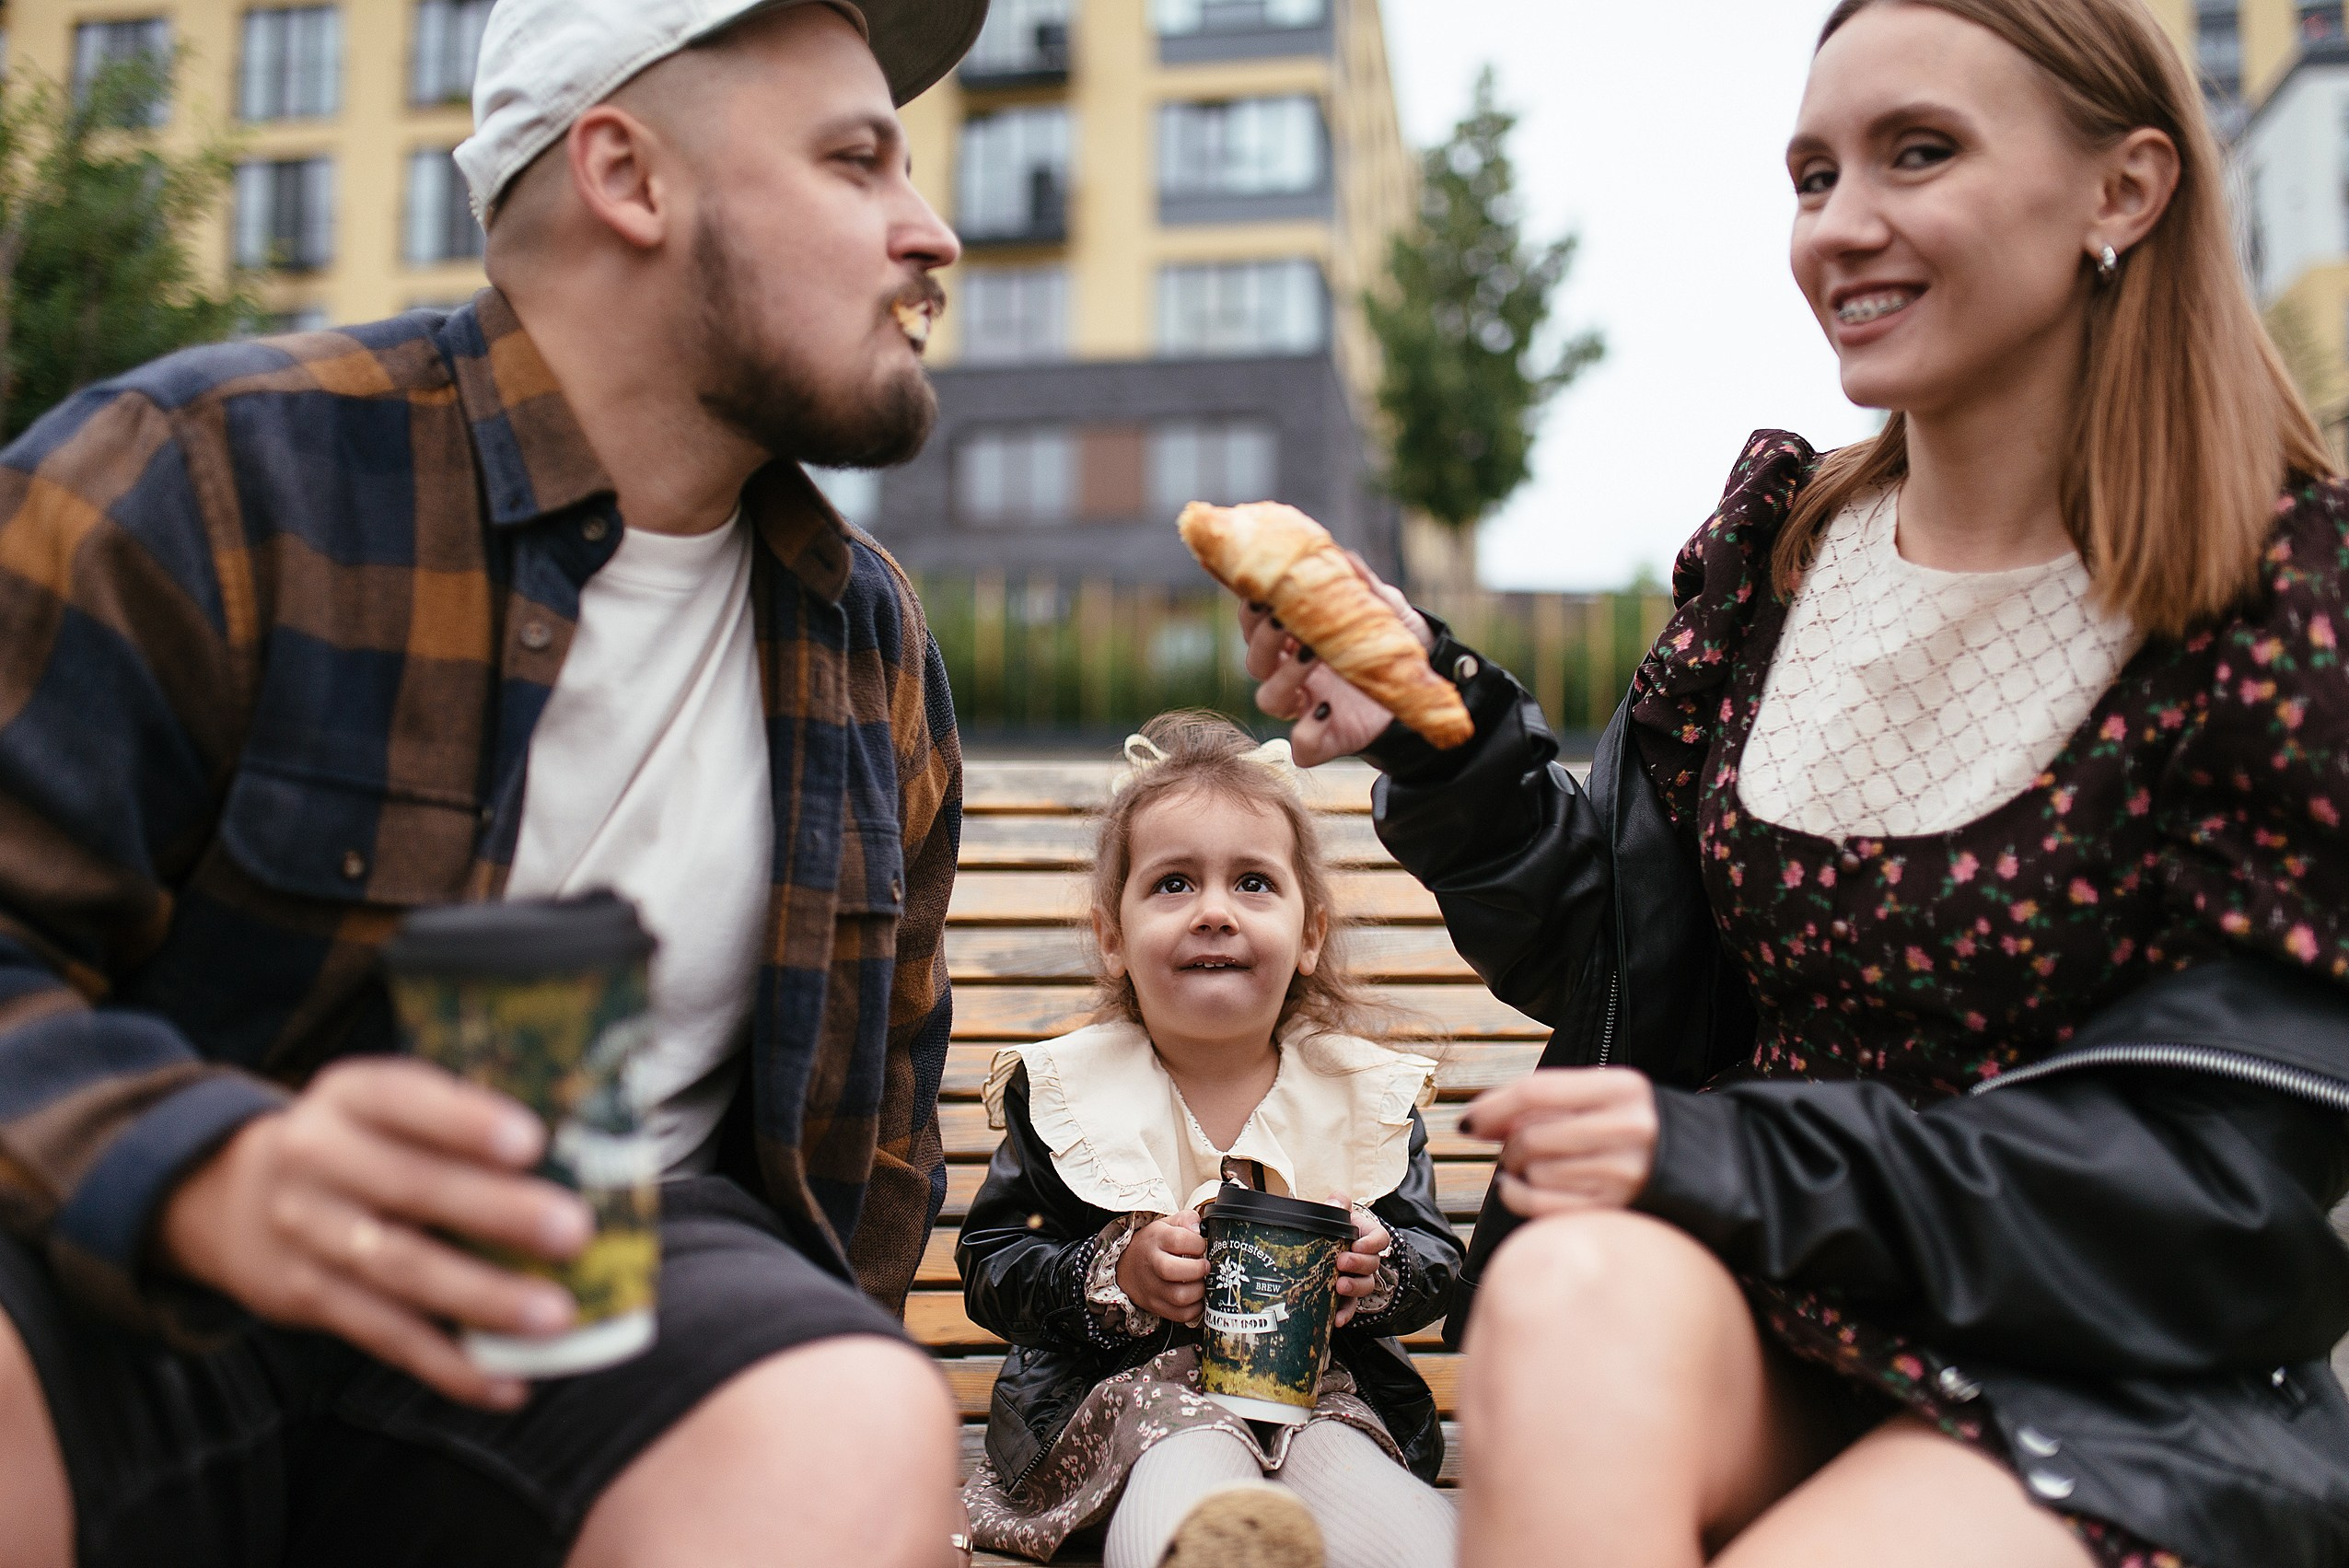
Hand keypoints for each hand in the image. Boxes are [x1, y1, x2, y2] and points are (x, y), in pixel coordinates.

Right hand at [159, 1057, 593, 1409]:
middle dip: (496, 1213)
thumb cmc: (363, 1142)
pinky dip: (448, 1366)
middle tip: (573, 1233)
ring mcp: (307, 1233)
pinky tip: (508, 1383)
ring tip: (555, 1317)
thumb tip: (586, 1148)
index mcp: (350, 1095)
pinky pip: (383, 1337)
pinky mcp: (307, 1299)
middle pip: (410, 1186)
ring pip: (399, 1270)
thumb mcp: (388, 1106)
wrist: (234, 1196)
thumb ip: (460, 1121)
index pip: (405, 1098)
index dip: (465, 1121)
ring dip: (482, 1298)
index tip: (532, 1141)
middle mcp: (317, 1158)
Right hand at [1117, 1211, 1207, 1325]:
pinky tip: (1196, 1297)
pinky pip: (1180, 1314)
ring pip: (1179, 1296)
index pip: (1178, 1240)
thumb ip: (1186, 1219)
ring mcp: (1152, 1288)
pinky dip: (1195, 1308)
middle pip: (1173, 1270)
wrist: (1126, 1266)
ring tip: (1201, 1282)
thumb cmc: (1154, 1245)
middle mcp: (1151, 1264)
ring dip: (1199, 1291)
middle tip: (1205, 1266)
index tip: (1202, 1245)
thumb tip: (1198, 1229)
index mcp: (1155, 1239)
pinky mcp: (1156, 1306)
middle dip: (1198, 1269)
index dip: (1197, 1243)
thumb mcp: (1167, 1224)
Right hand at [1238, 553, 1432, 766]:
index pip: (1256, 624)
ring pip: (1269, 699)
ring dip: (1284, 678)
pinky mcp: (1326, 739)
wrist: (1424, 684)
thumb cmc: (1390, 641)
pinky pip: (1301, 745)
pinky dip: (1307, 732)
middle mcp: (1292, 674)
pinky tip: (1326, 711)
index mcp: (1295, 640)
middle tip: (1284, 619)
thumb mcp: (1383, 609)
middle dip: (1264, 639)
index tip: (1262, 591)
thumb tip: (1344, 557)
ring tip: (1312, 655)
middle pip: (1256, 661)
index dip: (1251, 610)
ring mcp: (1305, 707)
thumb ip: (1363, 586)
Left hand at [1326, 1194, 1390, 1327]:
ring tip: (1339, 1286)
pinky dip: (1345, 1313)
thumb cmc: (1331, 1228)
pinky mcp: (1348, 1295)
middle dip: (1359, 1263)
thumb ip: (1338, 1204)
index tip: (1357, 1244)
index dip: (1371, 1243)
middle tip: (1341, 1261)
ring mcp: (1359, 1277)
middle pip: (1373, 1263)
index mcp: (1366, 1236)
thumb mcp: (1336, 1214)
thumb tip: (1337, 1201)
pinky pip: (1351, 1305)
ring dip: (1354, 1286)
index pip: (1380, 1239)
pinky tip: (1337, 1320)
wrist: (1319, 1244)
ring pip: (1366, 1285)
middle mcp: (1366, 1258)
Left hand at [1462, 1068, 1660, 1218]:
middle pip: (1531, 1136)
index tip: (1468, 1121)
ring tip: (1534, 1168)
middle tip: (1513, 1149)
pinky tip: (1518, 1188)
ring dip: (1519, 1172)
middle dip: (1508, 1146)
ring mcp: (1625, 1173)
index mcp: (1622, 1088)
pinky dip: (1518, 1197)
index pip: (1536, 1091)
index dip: (1492, 1106)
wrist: (1707, 1169)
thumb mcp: (1609, 1097)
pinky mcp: (1619, 1211)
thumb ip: (1551, 1102)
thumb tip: (1480, 1121)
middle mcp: (1627, 1128)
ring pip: (1536, 1172)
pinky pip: (1543, 1205)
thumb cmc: (1641, 1130)